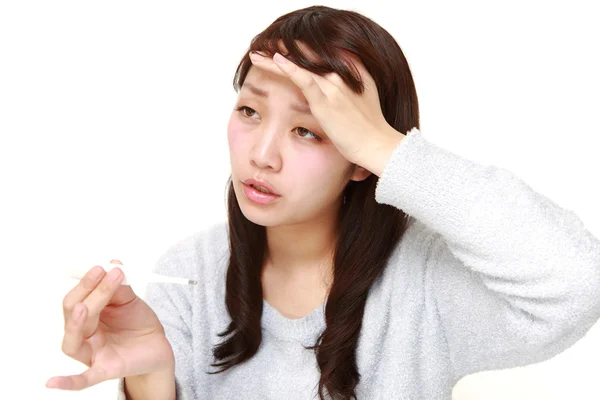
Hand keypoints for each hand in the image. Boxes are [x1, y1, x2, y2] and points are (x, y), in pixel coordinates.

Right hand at [46, 260, 174, 389]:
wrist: (157, 345)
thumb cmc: (138, 322)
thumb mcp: (130, 300)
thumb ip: (120, 286)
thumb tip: (112, 265)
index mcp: (87, 314)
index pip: (77, 297)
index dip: (86, 281)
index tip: (100, 266)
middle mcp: (84, 333)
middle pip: (75, 313)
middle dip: (88, 292)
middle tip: (103, 274)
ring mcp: (92, 352)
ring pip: (73, 340)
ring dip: (76, 323)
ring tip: (84, 307)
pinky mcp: (105, 369)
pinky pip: (83, 379)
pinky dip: (68, 382)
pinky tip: (52, 382)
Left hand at [249, 51, 402, 169]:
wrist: (377, 144)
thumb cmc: (370, 128)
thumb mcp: (366, 97)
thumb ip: (353, 84)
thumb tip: (338, 85)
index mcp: (352, 70)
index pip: (320, 54)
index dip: (300, 49)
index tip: (282, 48)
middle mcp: (342, 73)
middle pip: (308, 55)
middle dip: (285, 48)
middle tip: (265, 45)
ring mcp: (333, 85)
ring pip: (300, 64)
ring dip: (275, 59)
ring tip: (257, 54)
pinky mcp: (325, 100)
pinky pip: (303, 78)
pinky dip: (289, 68)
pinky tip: (275, 60)